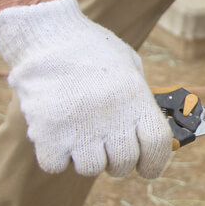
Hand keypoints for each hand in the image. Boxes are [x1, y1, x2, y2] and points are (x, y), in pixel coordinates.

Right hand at [0, 0, 170, 177]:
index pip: (157, 146)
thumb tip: (149, 135)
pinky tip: (58, 135)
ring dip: (88, 158)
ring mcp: (79, 128)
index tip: (148, 168)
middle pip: (124, 163)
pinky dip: (57, 157)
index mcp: (136, 99)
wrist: (46, 36)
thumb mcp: (129, 66)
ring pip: (91, 169)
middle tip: (109, 147)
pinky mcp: (47, 134)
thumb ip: (140, 100)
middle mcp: (111, 117)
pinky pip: (56, 165)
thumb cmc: (91, 50)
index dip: (155, 163)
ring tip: (81, 136)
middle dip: (118, 162)